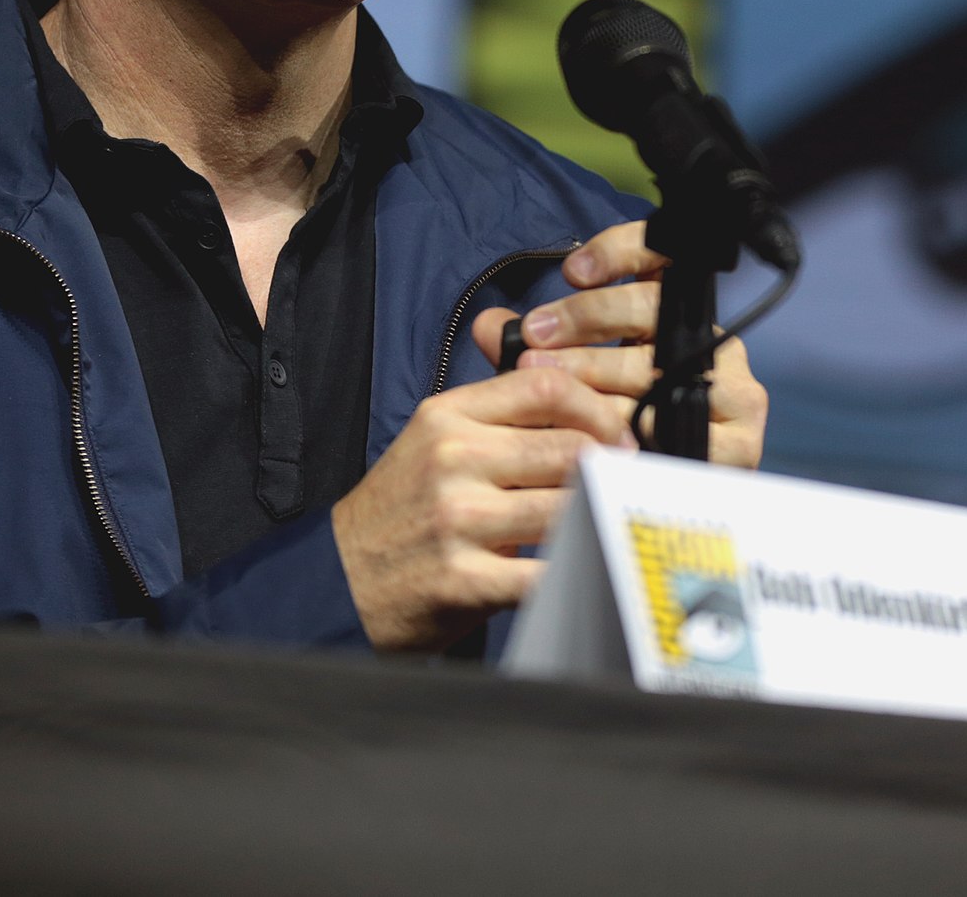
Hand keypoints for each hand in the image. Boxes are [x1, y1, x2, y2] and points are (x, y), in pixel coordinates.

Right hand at [330, 362, 631, 650]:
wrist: (339, 578)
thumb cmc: (400, 510)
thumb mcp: (431, 440)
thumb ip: (495, 414)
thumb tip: (571, 392)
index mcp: (447, 416)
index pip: (544, 387)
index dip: (598, 408)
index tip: (619, 434)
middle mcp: (453, 458)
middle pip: (569, 447)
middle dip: (612, 468)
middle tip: (627, 484)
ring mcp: (459, 519)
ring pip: (569, 506)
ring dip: (599, 516)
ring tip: (609, 521)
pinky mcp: (465, 578)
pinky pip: (548, 570)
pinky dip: (575, 566)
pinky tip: (582, 564)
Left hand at [469, 220, 769, 470]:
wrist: (658, 514)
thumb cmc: (606, 435)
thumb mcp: (566, 382)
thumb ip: (534, 351)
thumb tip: (489, 326)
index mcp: (678, 318)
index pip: (663, 259)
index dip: (621, 252)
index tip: (572, 271)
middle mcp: (713, 345)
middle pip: (655, 309)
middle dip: (588, 320)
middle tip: (535, 338)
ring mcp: (734, 393)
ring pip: (660, 370)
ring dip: (597, 374)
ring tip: (548, 384)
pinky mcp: (740, 443)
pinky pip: (679, 428)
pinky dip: (632, 428)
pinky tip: (596, 433)